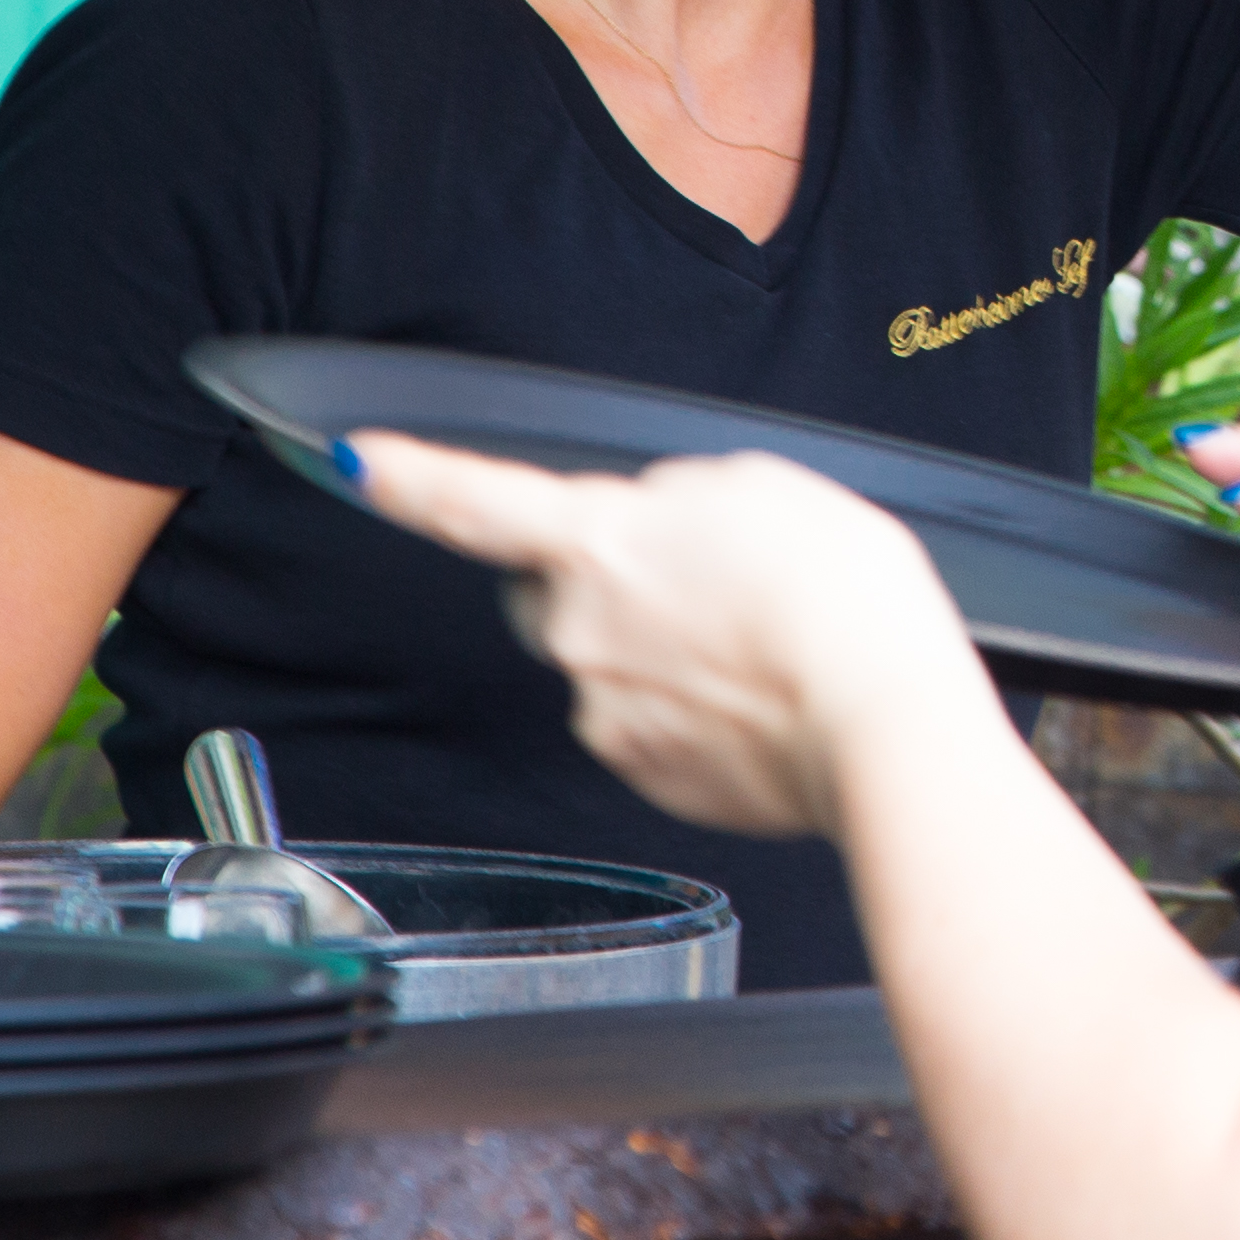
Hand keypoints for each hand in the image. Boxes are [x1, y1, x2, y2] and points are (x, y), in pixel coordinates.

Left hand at [346, 434, 979, 841]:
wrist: (882, 724)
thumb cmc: (840, 598)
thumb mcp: (767, 487)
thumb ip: (684, 499)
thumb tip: (660, 531)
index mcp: (600, 544)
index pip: (475, 502)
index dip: (409, 477)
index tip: (357, 460)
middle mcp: (582, 635)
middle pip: (552, 598)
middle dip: (602, 587)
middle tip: (701, 583)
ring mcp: (609, 716)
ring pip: (610, 669)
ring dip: (664, 653)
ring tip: (759, 647)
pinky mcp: (650, 780)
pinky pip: (652, 732)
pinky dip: (695, 716)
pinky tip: (761, 700)